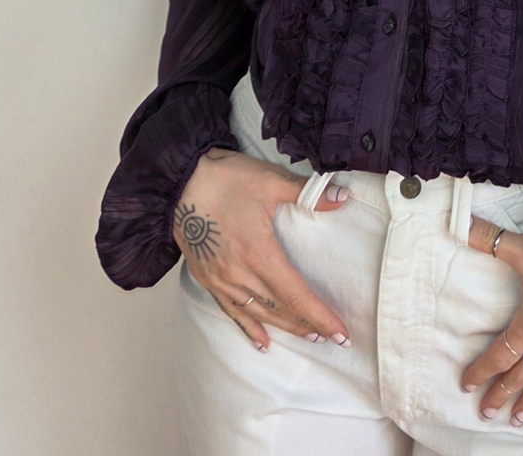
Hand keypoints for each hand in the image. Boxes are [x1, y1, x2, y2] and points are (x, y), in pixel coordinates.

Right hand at [173, 147, 352, 352]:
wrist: (178, 182)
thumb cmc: (227, 179)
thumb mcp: (272, 180)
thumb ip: (309, 193)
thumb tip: (344, 197)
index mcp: (259, 253)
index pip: (296, 294)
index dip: (320, 316)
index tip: (341, 334)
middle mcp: (239, 274)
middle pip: (280, 309)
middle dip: (308, 325)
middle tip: (332, 337)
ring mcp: (220, 279)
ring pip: (258, 313)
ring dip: (284, 327)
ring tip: (309, 336)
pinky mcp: (206, 278)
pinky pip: (231, 310)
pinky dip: (249, 328)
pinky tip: (262, 343)